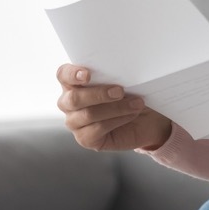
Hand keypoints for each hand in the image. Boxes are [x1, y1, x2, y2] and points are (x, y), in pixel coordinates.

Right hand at [56, 64, 172, 152]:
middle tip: (120, 91)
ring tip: (136, 104)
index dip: (72, 74)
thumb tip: (120, 71)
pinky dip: (117, 120)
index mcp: (73, 83)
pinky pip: (97, 129)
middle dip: (98, 94)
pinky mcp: (85, 138)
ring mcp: (75, 122)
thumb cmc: (130, 94)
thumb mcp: (124, 80)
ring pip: (88, 115)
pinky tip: (131, 115)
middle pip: (73, 99)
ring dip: (115, 108)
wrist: (145, 118)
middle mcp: (69, 103)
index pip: (63, 75)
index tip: (88, 75)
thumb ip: (113, 75)